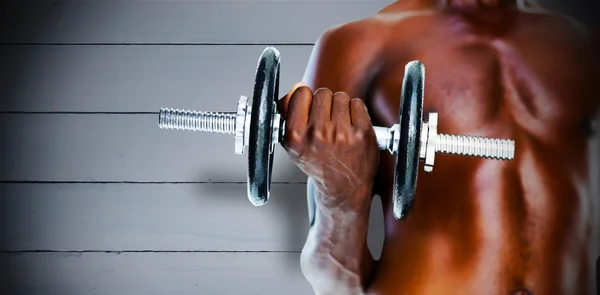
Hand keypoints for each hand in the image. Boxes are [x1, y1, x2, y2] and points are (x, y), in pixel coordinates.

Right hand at [278, 86, 378, 210]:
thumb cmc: (317, 162)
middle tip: (326, 120)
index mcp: (296, 136)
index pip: (300, 93)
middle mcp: (318, 134)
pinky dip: (355, 112)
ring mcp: (341, 133)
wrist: (342, 187)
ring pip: (341, 97)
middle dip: (325, 103)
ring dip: (340, 107)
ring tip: (339, 125)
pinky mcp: (362, 132)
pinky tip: (351, 127)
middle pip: (322, 93)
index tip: (309, 108)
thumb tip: (297, 86)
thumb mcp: (293, 143)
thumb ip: (287, 112)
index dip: (306, 99)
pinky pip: (357, 103)